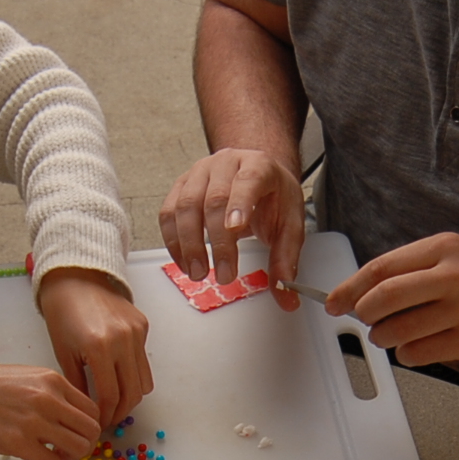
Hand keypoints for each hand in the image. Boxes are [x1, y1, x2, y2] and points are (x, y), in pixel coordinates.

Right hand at [0, 359, 99, 459]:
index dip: (89, 426)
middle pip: (91, 430)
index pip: (92, 409)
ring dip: (70, 457)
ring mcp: (33, 422)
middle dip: (86, 444)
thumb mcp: (27, 377)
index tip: (78, 433)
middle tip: (71, 449)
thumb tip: (69, 417)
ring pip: (77, 448)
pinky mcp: (17, 443)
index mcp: (53, 380)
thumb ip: (51, 393)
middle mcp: (48, 399)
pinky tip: (37, 458)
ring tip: (55, 454)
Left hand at [37, 268, 153, 426]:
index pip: (110, 396)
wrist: (76, 278)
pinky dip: (134, 375)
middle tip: (109, 419)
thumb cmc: (62, 315)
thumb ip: (78, 385)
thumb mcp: (63, 353)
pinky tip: (118, 376)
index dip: (106, 416)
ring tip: (116, 402)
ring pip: (145, 381)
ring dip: (132, 397)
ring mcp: (137, 333)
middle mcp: (123, 341)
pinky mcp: (143, 327)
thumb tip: (87, 413)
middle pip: (132, 394)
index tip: (99, 423)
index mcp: (98, 348)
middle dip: (121, 412)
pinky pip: (144, 361)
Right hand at [160, 147, 306, 306]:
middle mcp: (226, 164)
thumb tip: (286, 295)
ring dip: (189, 244)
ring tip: (198, 273)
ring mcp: (199, 172)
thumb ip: (286, 258)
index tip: (235, 229)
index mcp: (259, 166)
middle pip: (214, 200)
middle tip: (223, 274)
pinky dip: (173, 241)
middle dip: (217, 242)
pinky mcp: (181, 185)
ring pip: (185, 206)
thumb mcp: (289, 224)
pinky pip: (168, 213)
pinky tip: (185, 262)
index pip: (248, 181)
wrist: (255, 174)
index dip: (239, 204)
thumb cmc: (272, 196)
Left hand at [327, 233, 458, 366]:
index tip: (333, 301)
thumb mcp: (454, 255)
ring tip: (389, 334)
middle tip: (363, 319)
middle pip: (385, 298)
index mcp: (444, 248)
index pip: (382, 268)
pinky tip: (414, 347)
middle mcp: (454, 276)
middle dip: (363, 314)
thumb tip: (361, 292)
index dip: (350, 288)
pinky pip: (419, 353)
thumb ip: (412, 269)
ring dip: (382, 338)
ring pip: (398, 330)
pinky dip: (406, 354)